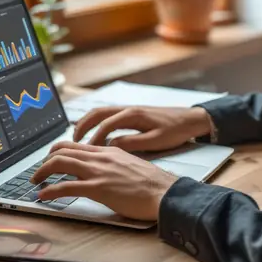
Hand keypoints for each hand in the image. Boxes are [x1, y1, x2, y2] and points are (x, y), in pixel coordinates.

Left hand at [32, 142, 177, 221]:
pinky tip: (43, 195)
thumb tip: (104, 170)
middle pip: (63, 151)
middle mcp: (100, 157)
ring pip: (60, 164)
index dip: (58, 151)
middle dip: (45, 161)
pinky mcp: (98, 189)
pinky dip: (50, 190)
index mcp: (109, 150)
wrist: (164, 192)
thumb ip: (114, 163)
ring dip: (42, 172)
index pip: (75, 145)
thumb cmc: (152, 184)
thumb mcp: (131, 164)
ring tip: (35, 181)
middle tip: (38, 172)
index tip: (51, 161)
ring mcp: (98, 172)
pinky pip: (66, 187)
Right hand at [72, 104, 212, 152]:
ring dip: (87, 124)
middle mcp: (128, 109)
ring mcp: (130, 110)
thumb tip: (111, 147)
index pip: (105, 125)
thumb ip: (132, 143)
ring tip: (76, 140)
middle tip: (70, 142)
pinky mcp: (132, 114)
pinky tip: (94, 137)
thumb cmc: (176, 130)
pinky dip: (96, 124)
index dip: (93, 138)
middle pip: (97, 113)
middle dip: (81, 126)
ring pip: (101, 113)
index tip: (83, 152)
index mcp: (134, 115)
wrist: (191, 119)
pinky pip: (108, 116)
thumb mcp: (156, 141)